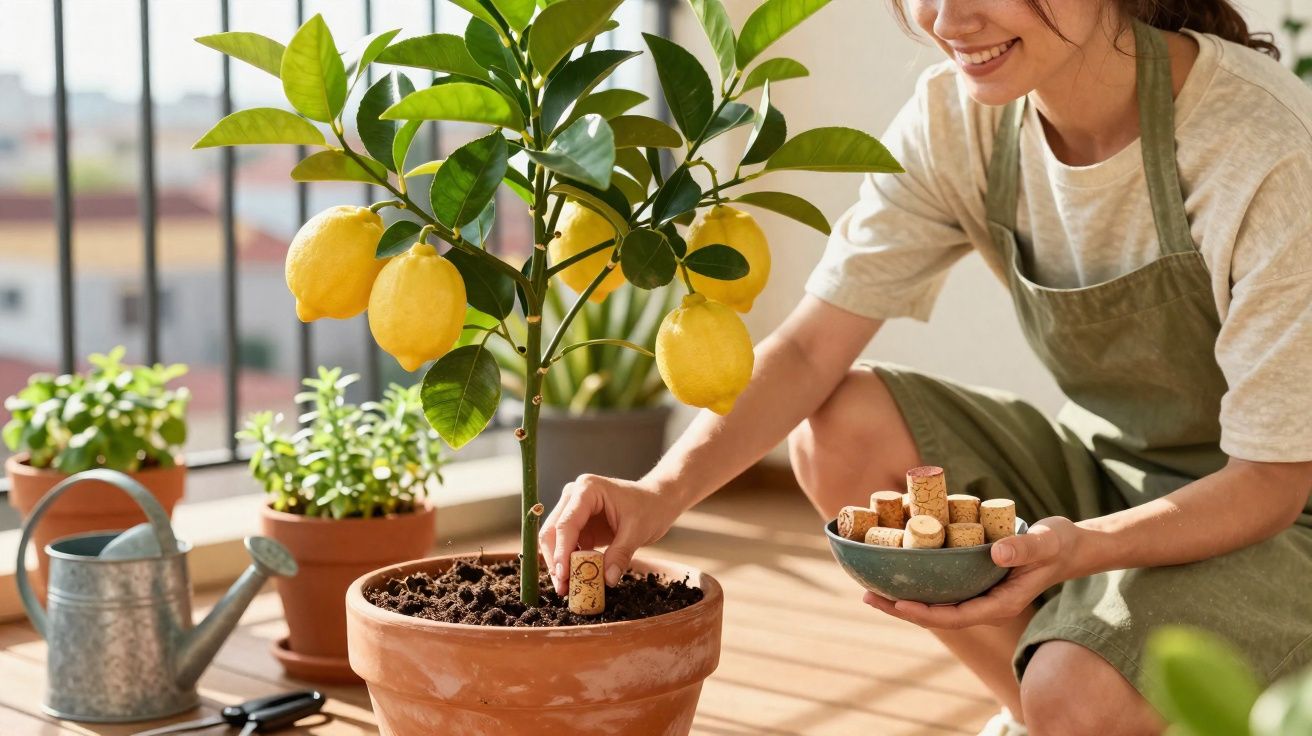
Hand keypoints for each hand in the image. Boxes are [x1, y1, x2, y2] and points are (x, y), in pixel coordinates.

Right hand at [539, 474, 681, 595]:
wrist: (657, 501)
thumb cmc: (649, 507)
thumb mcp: (637, 531)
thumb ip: (620, 554)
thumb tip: (607, 579)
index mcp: (587, 490)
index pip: (566, 523)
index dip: (562, 551)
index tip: (563, 575)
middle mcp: (574, 496)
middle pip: (552, 531)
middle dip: (555, 560)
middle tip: (562, 587)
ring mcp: (574, 510)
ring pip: (554, 540)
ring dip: (558, 564)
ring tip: (567, 588)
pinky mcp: (579, 525)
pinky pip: (567, 546)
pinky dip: (569, 563)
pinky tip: (576, 579)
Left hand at [862, 517, 1081, 628]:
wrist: (1067, 547)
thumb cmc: (1058, 545)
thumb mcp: (1046, 543)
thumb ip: (1025, 549)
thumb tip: (996, 553)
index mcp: (1001, 604)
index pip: (956, 617)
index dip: (926, 614)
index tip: (899, 604)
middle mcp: (987, 606)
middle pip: (938, 616)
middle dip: (901, 610)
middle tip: (867, 596)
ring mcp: (980, 597)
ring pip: (936, 606)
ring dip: (903, 600)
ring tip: (869, 590)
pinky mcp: (974, 585)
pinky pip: (941, 591)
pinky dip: (918, 585)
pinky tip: (896, 575)